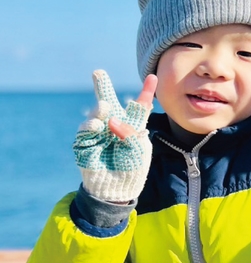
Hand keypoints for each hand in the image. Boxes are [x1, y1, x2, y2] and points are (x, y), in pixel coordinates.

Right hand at [73, 70, 155, 202]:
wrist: (118, 190)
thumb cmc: (134, 170)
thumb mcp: (139, 150)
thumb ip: (129, 132)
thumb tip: (110, 119)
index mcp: (133, 126)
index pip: (140, 107)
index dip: (146, 91)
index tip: (153, 76)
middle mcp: (114, 126)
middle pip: (109, 102)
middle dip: (103, 87)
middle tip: (98, 72)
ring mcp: (99, 133)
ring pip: (97, 113)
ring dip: (99, 109)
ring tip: (103, 108)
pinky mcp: (85, 143)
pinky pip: (86, 130)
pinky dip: (91, 125)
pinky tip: (96, 125)